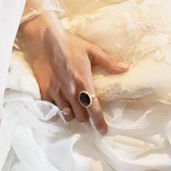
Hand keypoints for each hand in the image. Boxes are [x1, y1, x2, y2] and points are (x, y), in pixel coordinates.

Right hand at [16, 12, 124, 131]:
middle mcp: (70, 91)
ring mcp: (56, 92)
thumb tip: (125, 69)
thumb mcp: (92, 51)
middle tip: (88, 112)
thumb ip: (108, 63)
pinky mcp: (44, 91)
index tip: (103, 131)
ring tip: (75, 108)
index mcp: (84, 82)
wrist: (45, 39)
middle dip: (86, 117)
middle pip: (81, 116)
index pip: (94, 108)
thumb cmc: (70, 44)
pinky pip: (52, 110)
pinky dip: (58, 111)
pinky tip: (61, 106)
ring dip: (73, 115)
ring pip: (67, 115)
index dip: (99, 122)